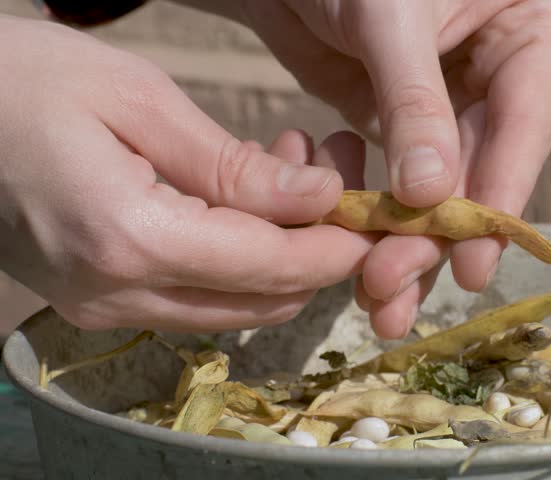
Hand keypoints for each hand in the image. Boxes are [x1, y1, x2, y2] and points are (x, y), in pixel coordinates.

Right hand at [0, 16, 374, 331]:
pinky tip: (245, 194)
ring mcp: (105, 304)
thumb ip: (236, 167)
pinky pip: (198, 295)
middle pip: (264, 300)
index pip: (273, 268)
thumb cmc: (26, 79)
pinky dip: (240, 256)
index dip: (339, 244)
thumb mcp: (141, 102)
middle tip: (336, 169)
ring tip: (291, 166)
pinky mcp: (100, 297)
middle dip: (319, 245)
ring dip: (283, 249)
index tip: (376, 209)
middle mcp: (117, 292)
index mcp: (130, 239)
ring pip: (236, 305)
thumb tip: (320, 200)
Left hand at [240, 0, 550, 337]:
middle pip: (482, 168)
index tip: (470, 266)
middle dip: (436, 236)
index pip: (524, 125)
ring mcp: (452, 100)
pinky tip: (365, 262)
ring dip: (410, 244)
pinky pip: (403, 181)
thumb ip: (415, 101)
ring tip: (379, 300)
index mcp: (535, 27)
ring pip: (443, 186)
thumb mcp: (391, 14)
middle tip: (394, 291)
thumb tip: (431, 195)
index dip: (497, 200)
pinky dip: (383, 221)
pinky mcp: (405, 119)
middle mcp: (503, 70)